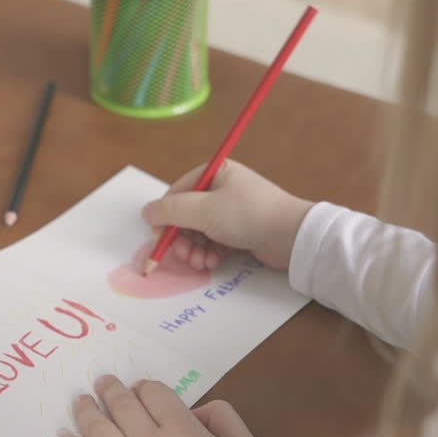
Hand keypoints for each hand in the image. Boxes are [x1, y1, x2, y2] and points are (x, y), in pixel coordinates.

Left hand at [63, 375, 260, 436]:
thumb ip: (224, 417)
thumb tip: (197, 410)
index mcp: (181, 429)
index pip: (154, 395)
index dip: (144, 387)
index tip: (138, 388)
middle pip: (123, 408)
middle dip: (111, 390)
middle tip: (102, 382)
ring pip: (99, 432)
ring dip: (87, 411)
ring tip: (80, 401)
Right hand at [142, 160, 312, 271]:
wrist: (291, 236)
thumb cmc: (248, 214)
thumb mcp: (204, 210)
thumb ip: (171, 211)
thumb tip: (146, 213)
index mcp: (213, 173)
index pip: (176, 194)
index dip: (165, 218)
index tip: (160, 240)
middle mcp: (221, 189)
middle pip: (186, 216)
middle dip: (182, 240)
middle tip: (185, 256)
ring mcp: (231, 211)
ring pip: (199, 233)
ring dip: (195, 251)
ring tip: (201, 263)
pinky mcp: (240, 231)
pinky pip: (214, 242)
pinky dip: (210, 254)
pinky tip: (213, 263)